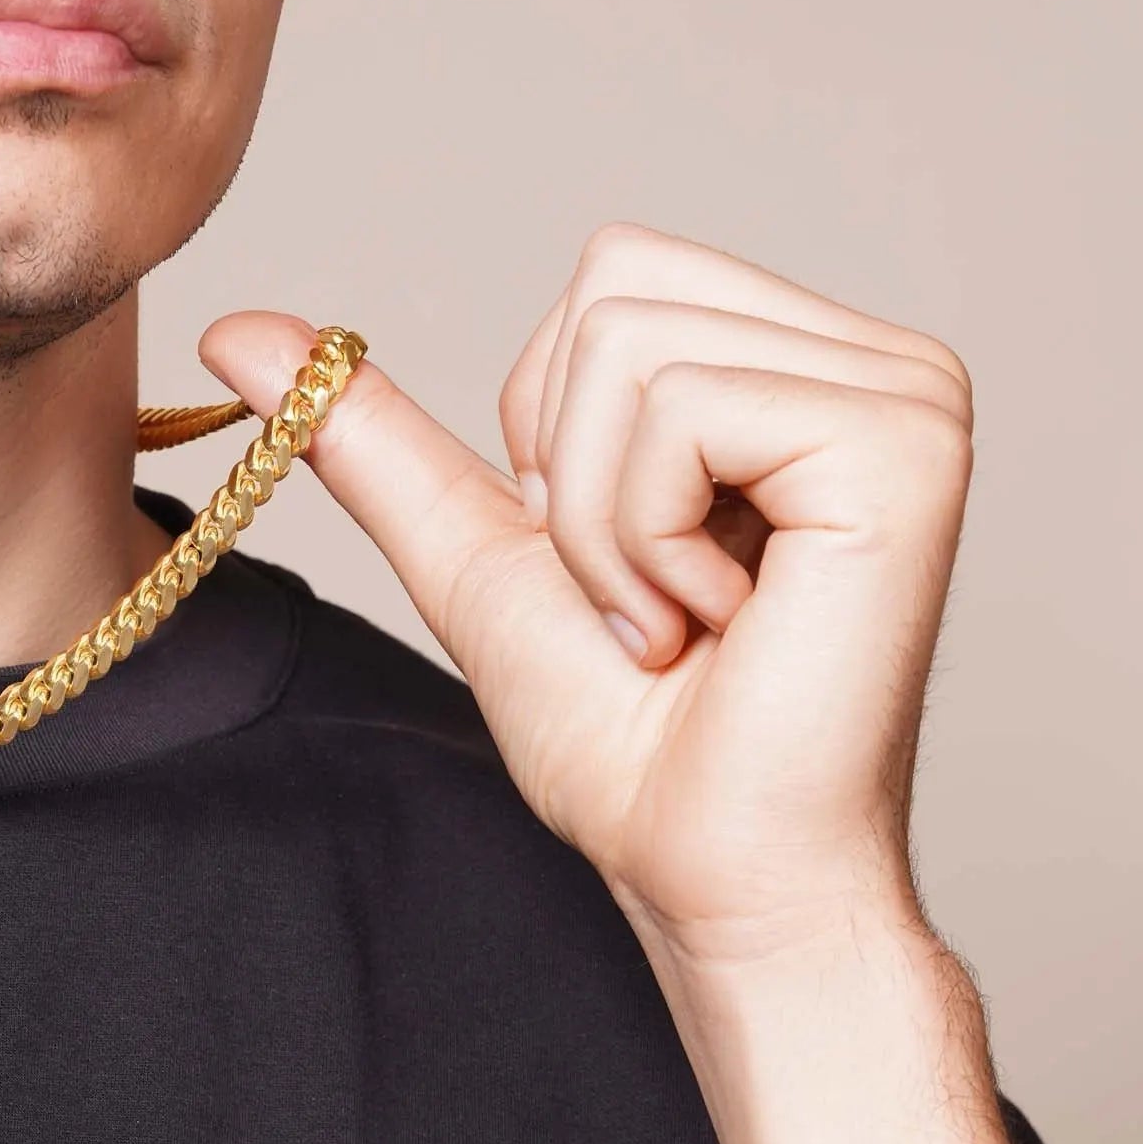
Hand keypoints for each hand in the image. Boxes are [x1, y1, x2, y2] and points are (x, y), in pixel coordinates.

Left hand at [199, 225, 975, 970]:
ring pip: (631, 346)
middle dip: (571, 473)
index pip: (605, 273)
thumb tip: (238, 329)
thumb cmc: (624, 744)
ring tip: (679, 624)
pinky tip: (715, 629)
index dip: (554, 432)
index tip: (620, 568)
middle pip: (612, 282)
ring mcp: (905, 393)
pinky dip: (646, 541)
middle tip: (646, 601)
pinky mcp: (904, 443)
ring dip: (604, 527)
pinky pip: (683, 409)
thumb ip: (378, 438)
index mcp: (790, 367)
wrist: (706, 869)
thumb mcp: (476, 556)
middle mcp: (868, 358)